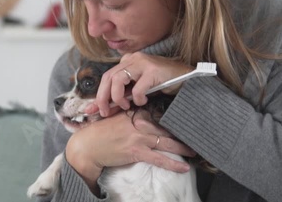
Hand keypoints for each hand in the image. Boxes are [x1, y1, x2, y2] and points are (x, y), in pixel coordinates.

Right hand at [65, 110, 195, 193]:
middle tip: (194, 135)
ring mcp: (139, 137)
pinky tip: (184, 167)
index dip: (171, 118)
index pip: (158, 113)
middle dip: (180, 132)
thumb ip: (131, 115)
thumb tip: (145, 115)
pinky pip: (159, 159)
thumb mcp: (116, 117)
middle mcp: (139, 123)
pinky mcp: (137, 152)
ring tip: (194, 151)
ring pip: (166, 142)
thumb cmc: (100, 132)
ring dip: (182, 148)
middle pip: (166, 127)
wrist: (88, 146)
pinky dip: (173, 164)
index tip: (182, 120)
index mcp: (134, 113)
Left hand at [85, 52, 192, 116]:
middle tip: (105, 112)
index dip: (98, 94)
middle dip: (102, 97)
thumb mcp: (138, 90)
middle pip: (108, 77)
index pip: (106, 77)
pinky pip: (137, 88)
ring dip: (118, 97)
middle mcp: (133, 59)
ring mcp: (143, 63)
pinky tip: (143, 101)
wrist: (187, 79)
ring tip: (126, 106)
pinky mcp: (153, 71)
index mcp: (127, 62)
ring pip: (118, 79)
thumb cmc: (162, 84)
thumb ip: (122, 97)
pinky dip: (137, 98)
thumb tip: (102, 109)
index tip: (92, 109)